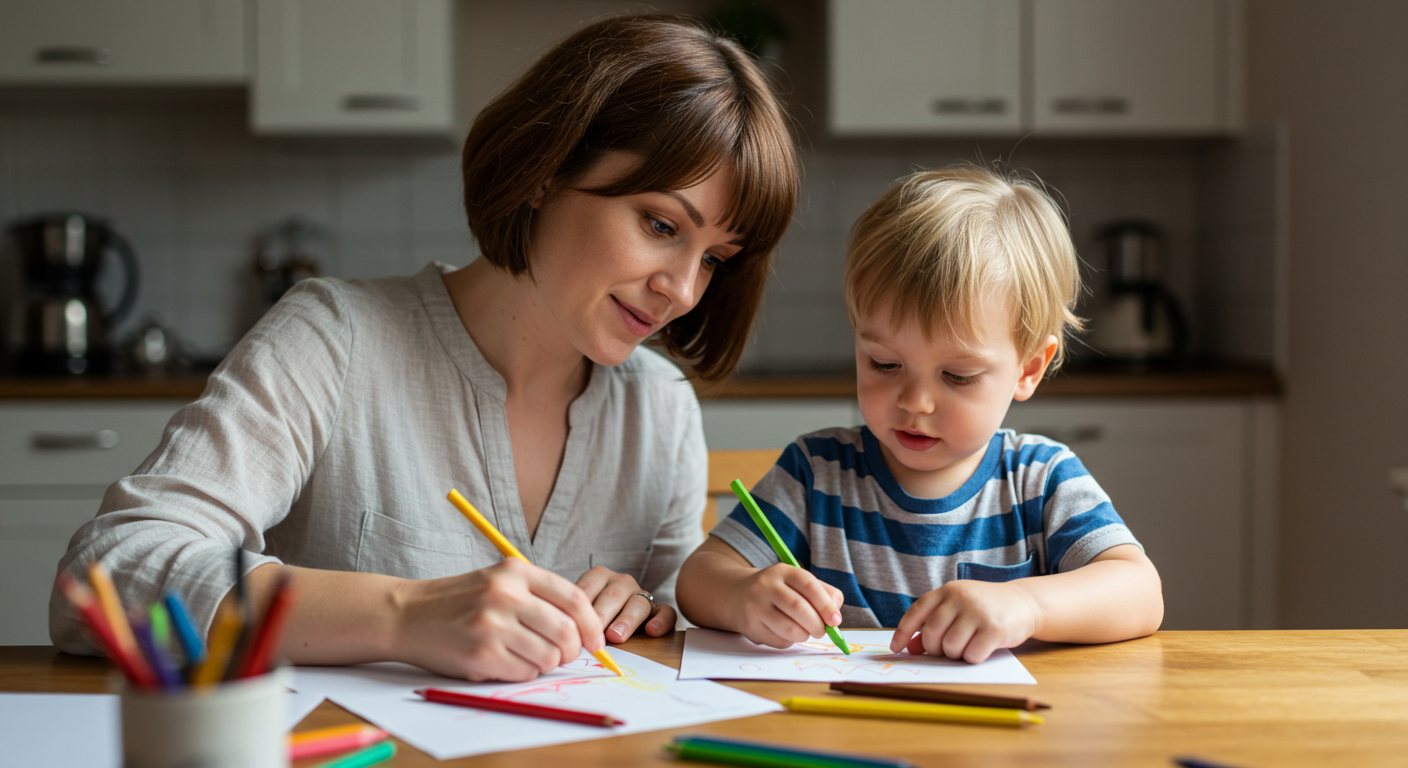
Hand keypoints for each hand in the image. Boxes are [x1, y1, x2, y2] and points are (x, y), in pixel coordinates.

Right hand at [392, 558, 604, 681]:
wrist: (405, 615)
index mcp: (515, 571)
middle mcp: (506, 594)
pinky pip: (525, 672)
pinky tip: (505, 663)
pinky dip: (523, 673)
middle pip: (566, 631)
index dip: (591, 624)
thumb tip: (583, 627)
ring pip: (548, 656)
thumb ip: (536, 596)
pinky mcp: (481, 654)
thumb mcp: (496, 580)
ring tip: (526, 656)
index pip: (574, 598)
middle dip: (572, 650)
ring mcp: (493, 624)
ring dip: (545, 663)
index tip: (595, 641)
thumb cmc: (456, 602)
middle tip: (563, 656)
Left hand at [576, 566, 676, 642]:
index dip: (581, 606)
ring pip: (639, 603)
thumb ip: (575, 614)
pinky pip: (666, 612)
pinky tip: (651, 631)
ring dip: (626, 620)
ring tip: (615, 636)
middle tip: (593, 634)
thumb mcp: (579, 608)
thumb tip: (566, 630)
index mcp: (599, 576)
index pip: (589, 587)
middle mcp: (622, 582)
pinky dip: (661, 621)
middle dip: (602, 615)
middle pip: (614, 596)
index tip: (573, 623)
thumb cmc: (590, 614)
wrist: (612, 616)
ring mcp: (641, 594)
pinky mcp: (658, 610)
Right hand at [731, 564, 843, 648]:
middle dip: (817, 625)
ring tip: (805, 632)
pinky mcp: (750, 626)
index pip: (809, 585)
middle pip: (798, 608)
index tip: (835, 620)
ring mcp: (755, 606)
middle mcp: (766, 586)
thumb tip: (836, 616)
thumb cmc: (780, 591)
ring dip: (804, 635)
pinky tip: (786, 634)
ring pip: (788, 629)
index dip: (826, 605)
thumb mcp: (798, 583)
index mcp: (783, 571)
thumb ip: (824, 593)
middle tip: (822, 631)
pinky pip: (778, 641)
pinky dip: (790, 642)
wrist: (739, 595)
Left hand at [891, 580, 1040, 663]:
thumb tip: (909, 647)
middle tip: (947, 649)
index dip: (903, 632)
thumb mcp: (957, 609)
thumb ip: (933, 625)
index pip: (916, 612)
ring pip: (951, 647)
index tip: (896, 649)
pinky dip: (972, 658)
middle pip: (932, 634)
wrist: (1023, 603)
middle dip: (935, 649)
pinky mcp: (995, 628)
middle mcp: (960, 598)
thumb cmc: (984, 609)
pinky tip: (981, 648)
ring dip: (956, 655)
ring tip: (967, 646)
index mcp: (947, 590)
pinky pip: (971, 655)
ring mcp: (978, 611)